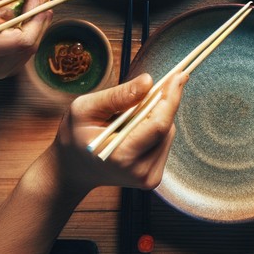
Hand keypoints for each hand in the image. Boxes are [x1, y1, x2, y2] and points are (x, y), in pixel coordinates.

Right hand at [52, 72, 183, 195]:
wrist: (73, 170)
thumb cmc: (75, 137)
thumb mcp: (84, 109)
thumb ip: (117, 96)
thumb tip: (149, 81)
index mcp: (121, 156)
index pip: (159, 125)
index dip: (171, 98)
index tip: (180, 75)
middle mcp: (140, 172)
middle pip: (166, 128)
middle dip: (164, 103)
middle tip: (160, 84)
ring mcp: (148, 177)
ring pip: (167, 134)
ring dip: (157, 117)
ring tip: (130, 117)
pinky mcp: (153, 178)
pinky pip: (164, 142)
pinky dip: (155, 129)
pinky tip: (135, 131)